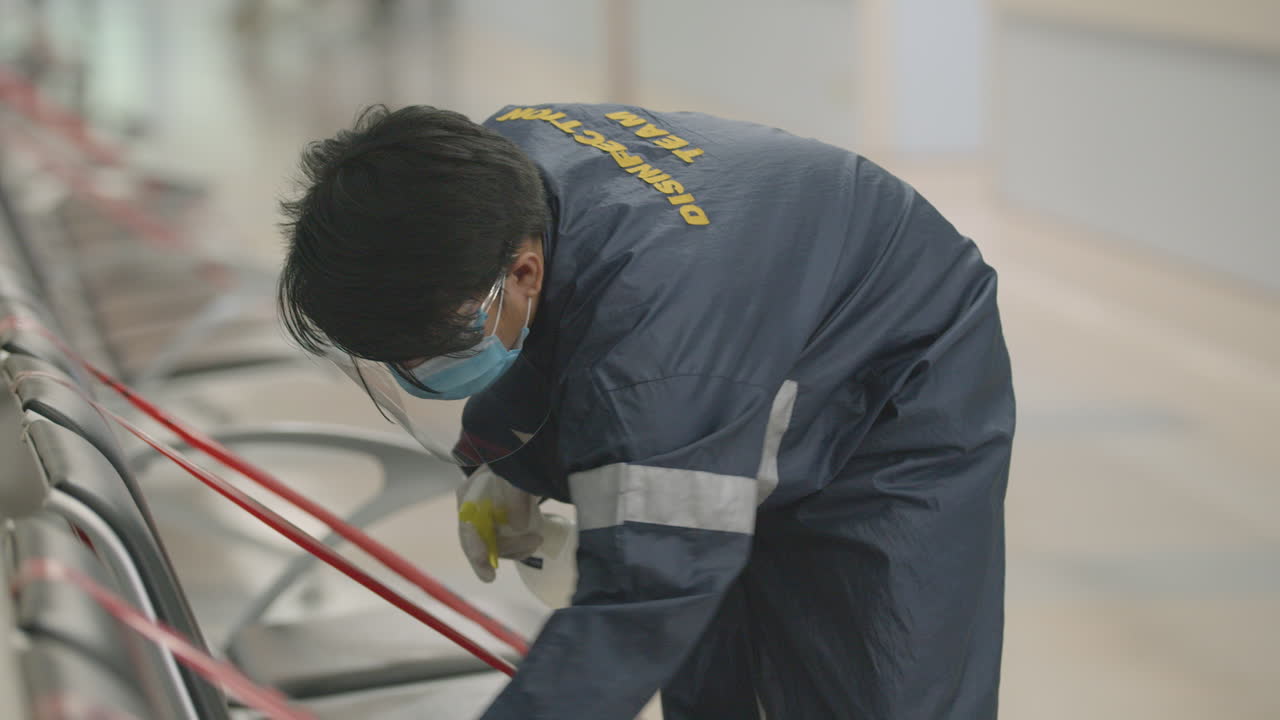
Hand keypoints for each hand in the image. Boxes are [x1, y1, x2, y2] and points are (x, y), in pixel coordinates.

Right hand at [456, 465, 543, 581]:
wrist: (521, 460)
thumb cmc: (516, 462)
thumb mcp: (517, 474)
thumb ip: (518, 494)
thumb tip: (518, 525)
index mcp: (469, 494)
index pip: (467, 526)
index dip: (475, 548)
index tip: (486, 565)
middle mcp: (471, 510)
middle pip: (476, 542)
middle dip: (497, 554)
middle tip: (520, 554)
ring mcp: (483, 520)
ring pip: (492, 547)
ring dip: (514, 550)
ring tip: (537, 540)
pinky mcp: (496, 527)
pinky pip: (501, 546)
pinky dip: (517, 549)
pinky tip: (532, 543)